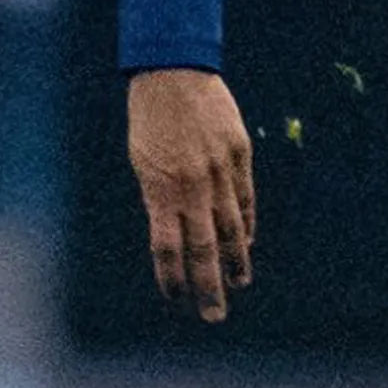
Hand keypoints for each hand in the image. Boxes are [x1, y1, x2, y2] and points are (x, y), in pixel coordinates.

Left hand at [125, 67, 254, 321]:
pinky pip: (245, 199)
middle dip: (208, 286)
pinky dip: (246, 225)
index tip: (175, 299)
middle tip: (213, 316)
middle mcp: (192, 185)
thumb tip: (175, 237)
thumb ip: (158, 199)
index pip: (166, 248)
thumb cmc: (149, 119)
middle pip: (203, 249)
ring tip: (238, 284)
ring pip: (231, 228)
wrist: (174, 71)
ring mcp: (219, 171)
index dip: (171, 278)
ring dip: (235, 261)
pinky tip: (246, 244)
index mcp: (160, 188)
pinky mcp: (240, 154)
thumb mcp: (141, 161)